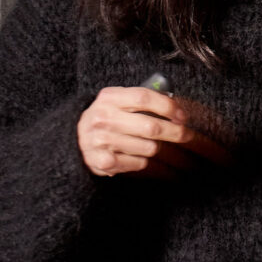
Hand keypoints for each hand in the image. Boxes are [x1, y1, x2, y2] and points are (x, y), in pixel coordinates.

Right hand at [77, 86, 228, 178]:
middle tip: (188, 135)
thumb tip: (178, 108)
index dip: (168, 106)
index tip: (182, 115)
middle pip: (151, 126)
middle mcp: (103, 117)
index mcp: (109, 97)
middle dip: (176, 132)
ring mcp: (101, 141)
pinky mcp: (103, 162)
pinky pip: (139, 164)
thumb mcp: (117, 101)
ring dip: (162, 150)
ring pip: (148, 148)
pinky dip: (148, 163)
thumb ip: (142, 100)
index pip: (144, 98)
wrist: (74, 140)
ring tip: (165, 149)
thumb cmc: (106, 117)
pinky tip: (149, 160)